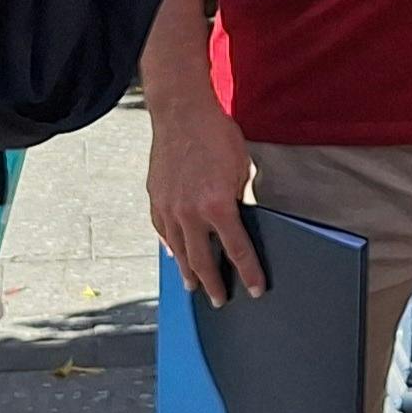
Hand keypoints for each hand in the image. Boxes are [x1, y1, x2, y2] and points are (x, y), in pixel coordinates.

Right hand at [148, 80, 265, 301]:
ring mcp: (169, 208)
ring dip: (188, 271)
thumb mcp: (240, 168)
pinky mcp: (155, 199)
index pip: (237, 250)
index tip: (256, 290)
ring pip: (179, 251)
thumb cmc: (216, 135)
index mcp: (218, 206)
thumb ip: (238, 198)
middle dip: (214, 284)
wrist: (181, 112)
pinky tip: (174, 254)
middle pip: (203, 260)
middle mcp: (191, 213)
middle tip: (219, 300)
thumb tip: (237, 220)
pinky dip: (170, 246)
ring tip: (193, 286)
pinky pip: (162, 231)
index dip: (249, 273)